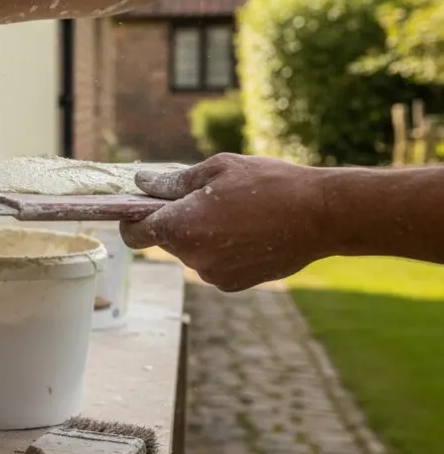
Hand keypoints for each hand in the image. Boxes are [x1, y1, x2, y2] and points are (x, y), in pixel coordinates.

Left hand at [119, 154, 334, 291]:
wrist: (321, 216)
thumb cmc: (269, 184)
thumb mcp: (217, 169)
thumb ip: (172, 182)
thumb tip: (141, 184)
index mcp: (180, 227)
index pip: (134, 234)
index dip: (132, 220)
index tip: (140, 208)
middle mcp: (191, 257)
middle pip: (166, 240)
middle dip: (176, 221)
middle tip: (206, 198)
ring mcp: (213, 275)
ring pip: (191, 252)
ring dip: (201, 235)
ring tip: (235, 212)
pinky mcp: (233, 284)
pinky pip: (213, 264)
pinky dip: (221, 249)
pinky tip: (249, 231)